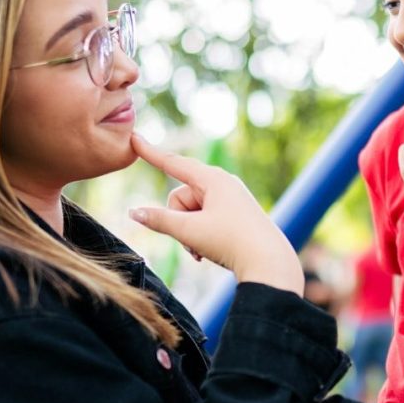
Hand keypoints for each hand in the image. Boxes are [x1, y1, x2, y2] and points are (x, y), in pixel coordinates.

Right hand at [128, 134, 304, 295]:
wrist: (269, 264)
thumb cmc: (231, 242)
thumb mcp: (189, 231)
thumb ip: (158, 220)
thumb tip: (134, 213)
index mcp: (213, 179)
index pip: (173, 162)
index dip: (151, 153)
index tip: (134, 138)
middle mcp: (223, 183)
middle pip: (181, 196)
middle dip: (178, 220)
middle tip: (192, 240)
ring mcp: (231, 199)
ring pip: (192, 212)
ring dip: (189, 232)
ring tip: (202, 250)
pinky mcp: (236, 214)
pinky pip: (206, 219)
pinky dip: (201, 235)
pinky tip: (206, 253)